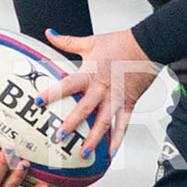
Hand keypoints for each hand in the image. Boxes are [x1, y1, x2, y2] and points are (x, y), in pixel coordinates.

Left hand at [43, 28, 156, 154]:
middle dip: (71, 124)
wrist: (147, 46)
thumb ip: (66, 41)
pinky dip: (118, 139)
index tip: (39, 102)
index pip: (67, 85)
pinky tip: (111, 152)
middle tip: (58, 136)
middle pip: (85, 109)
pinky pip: (123, 124)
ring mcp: (116, 99)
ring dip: (93, 139)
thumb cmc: (119, 43)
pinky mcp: (129, 104)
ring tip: (83, 153)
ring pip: (104, 122)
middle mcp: (102, 89)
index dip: (53, 93)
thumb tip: (49, 33)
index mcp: (90, 74)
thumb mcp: (90, 42)